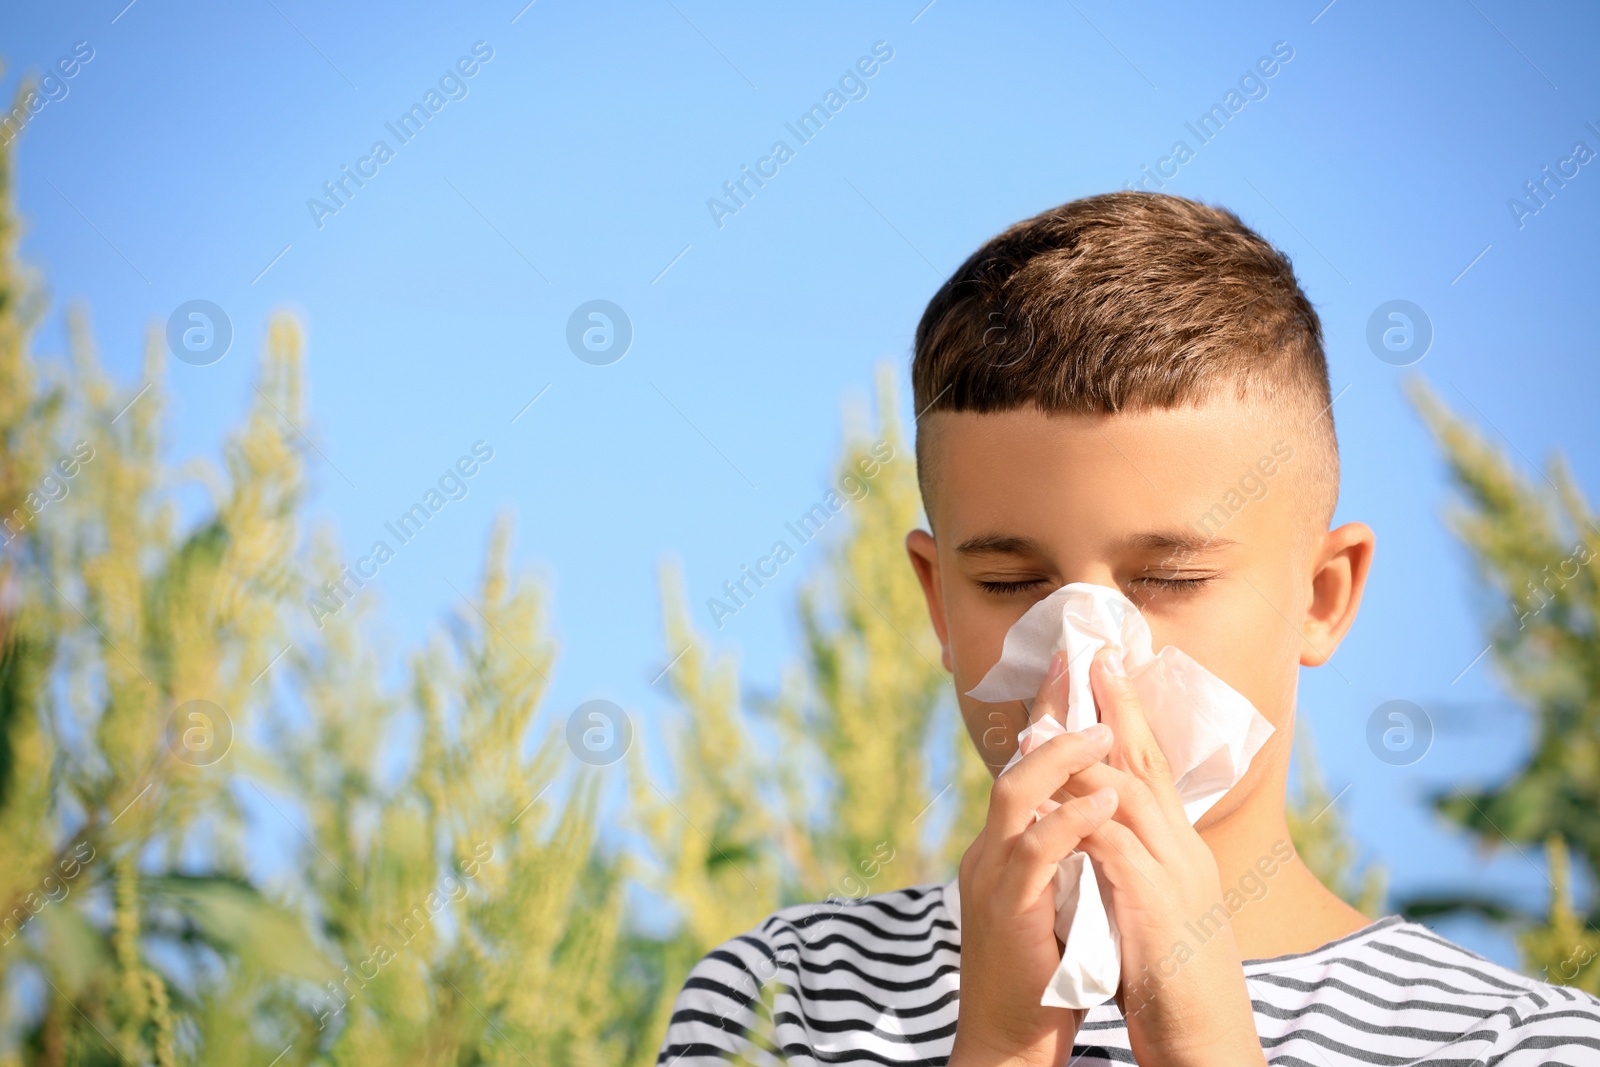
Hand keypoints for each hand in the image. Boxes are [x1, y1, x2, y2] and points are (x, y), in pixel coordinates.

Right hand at [949, 649, 1119, 1066]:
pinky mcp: (1007, 909)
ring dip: (1061, 758)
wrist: (1010, 1039)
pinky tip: (1104, 802)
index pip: (1024, 766)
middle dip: (1047, 713)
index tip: (1075, 667)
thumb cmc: (1044, 974)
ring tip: (1101, 730)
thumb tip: (1100, 811)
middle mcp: (990, 852)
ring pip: (1016, 795)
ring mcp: (993, 878)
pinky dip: (1072, 822)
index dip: (1047, 715)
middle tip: (1080, 668)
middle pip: (1014, 764)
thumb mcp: (1057, 900)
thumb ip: (1066, 854)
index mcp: (1004, 847)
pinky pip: (1036, 852)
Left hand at [1057, 647, 1266, 1066]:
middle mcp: (1182, 850)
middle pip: (1147, 762)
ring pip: (1129, 791)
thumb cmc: (1174, 982)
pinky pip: (1114, 845)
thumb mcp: (1153, 908)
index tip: (1103, 671)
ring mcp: (1173, 874)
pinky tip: (1062, 790)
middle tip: (1093, 652)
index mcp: (1179, 849)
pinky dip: (1086, 813)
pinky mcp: (1155, 905)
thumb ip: (1132, 864)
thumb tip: (1102, 831)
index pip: (1151, 769)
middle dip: (1118, 705)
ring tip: (1064, 703)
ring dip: (1092, 747)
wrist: (1208, 1042)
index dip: (1127, 718)